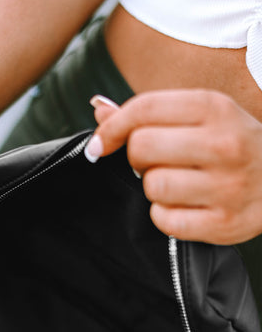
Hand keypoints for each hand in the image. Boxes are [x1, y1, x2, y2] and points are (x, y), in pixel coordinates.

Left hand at [85, 90, 261, 244]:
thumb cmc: (232, 144)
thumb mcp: (202, 116)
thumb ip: (150, 113)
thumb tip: (98, 108)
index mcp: (215, 108)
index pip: (144, 109)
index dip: (112, 127)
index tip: (102, 143)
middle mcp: (223, 144)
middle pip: (141, 147)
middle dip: (137, 157)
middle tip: (156, 162)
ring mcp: (227, 186)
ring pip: (152, 185)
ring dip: (154, 187)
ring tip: (176, 183)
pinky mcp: (224, 223)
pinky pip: (165, 220)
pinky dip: (165, 216)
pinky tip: (183, 206)